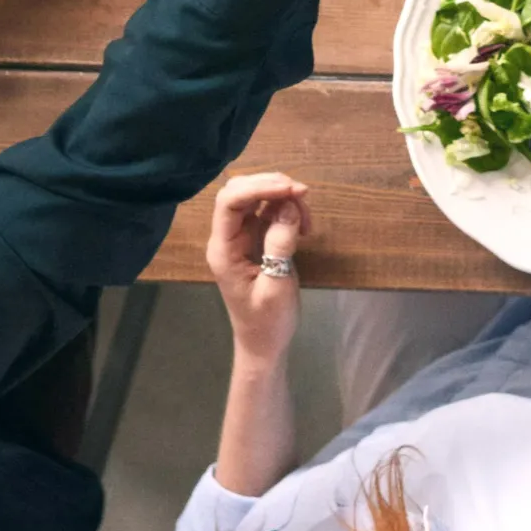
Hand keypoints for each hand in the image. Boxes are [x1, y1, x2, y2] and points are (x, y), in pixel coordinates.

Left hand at [204, 170, 312, 368]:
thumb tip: (289, 207)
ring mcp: (241, 237)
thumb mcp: (277, 287)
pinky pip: (267, 211)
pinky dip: (286, 209)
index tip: (291, 190)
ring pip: (255, 197)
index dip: (259, 187)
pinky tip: (302, 224)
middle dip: (271, 185)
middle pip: (240, 191)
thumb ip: (279, 246)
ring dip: (282, 197)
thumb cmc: (267, 323)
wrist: (264, 345)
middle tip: (303, 195)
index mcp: (223, 250)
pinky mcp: (256, 239)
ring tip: (307, 218)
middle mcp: (227, 238)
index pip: (229, 201)